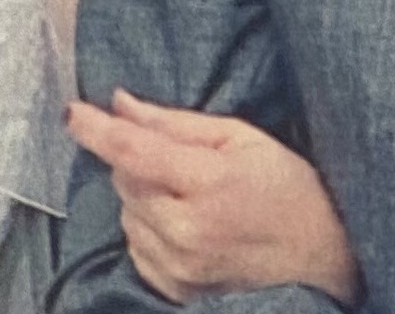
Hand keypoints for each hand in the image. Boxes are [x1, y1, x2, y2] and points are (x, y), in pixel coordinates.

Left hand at [66, 89, 360, 306]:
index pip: (132, 151)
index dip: (96, 128)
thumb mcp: (242, 138)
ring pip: (126, 213)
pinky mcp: (176, 291)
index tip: (72, 111)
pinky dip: (148, 227)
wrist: (321, 262)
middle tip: (178, 157)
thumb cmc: (288, 190)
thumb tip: (121, 104)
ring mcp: (179, 267)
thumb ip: (176, 123)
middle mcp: (187, 231)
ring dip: (141, 194)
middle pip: (124, 179)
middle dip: (136, 158)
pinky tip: (183, 221)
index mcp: (208, 183)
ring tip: (187, 192)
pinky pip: (136, 247)